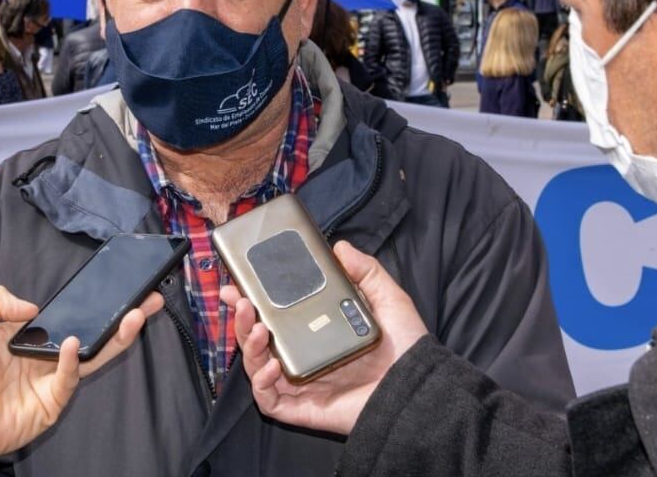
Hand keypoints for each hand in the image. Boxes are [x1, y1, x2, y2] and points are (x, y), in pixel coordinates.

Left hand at [0, 285, 163, 464]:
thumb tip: (33, 307)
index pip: (67, 315)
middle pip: (91, 333)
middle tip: (146, 300)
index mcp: (28, 336)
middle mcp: (45, 355)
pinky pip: (70, 378)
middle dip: (119, 317)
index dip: (89, 303)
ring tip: (136, 316)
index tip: (112, 287)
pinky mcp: (52, 401)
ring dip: (116, 336)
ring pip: (93, 355)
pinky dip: (75, 360)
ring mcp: (51, 379)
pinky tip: (76, 343)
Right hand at [221, 241, 427, 434]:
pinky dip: (261, 383)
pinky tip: (272, 365)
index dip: (252, 300)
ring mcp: (301, 384)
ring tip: (258, 328)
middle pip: (257, 339)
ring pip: (255, 367)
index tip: (237, 283)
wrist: (420, 389)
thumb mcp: (388, 300)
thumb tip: (340, 247)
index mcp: (316, 331)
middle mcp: (303, 356)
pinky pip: (269, 400)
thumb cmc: (406, 349)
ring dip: (247, 346)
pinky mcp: (303, 408)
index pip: (274, 314)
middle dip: (242, 320)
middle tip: (240, 300)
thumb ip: (366, 272)